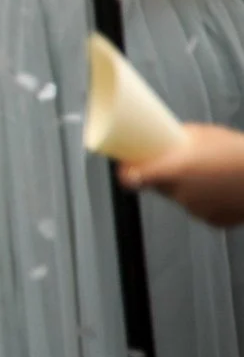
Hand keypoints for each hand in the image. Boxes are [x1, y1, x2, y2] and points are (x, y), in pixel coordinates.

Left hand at [120, 122, 243, 227]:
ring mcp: (198, 210)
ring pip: (181, 198)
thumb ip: (177, 140)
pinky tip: (221, 188)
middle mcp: (182, 194)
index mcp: (174, 171)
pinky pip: (201, 210)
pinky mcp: (214, 221)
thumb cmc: (238, 152)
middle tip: (179, 163)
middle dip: (163, 176)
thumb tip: (161, 138)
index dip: (126, 174)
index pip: (134, 179)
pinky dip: (206, 202)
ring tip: (210, 174)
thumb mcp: (203, 134)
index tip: (125, 169)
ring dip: (187, 189)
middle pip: (159, 186)